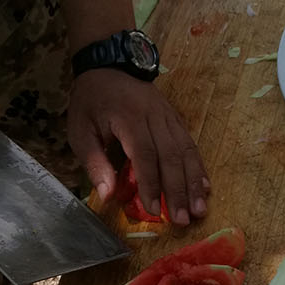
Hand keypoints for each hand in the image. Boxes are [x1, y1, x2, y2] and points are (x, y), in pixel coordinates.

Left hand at [67, 70, 208, 226]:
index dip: (151, 184)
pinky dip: (199, 168)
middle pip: (171, 157)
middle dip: (178, 191)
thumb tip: (107, 195)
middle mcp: (154, 117)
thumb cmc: (91, 100)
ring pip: (186, 152)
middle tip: (183, 220)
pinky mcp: (176, 119)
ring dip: (194, 183)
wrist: (110, 64)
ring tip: (199, 209)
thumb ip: (94, 162)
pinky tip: (204, 187)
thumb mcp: (80, 130)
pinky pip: (191, 145)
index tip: (154, 210)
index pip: (145, 154)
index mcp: (129, 118)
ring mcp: (169, 117)